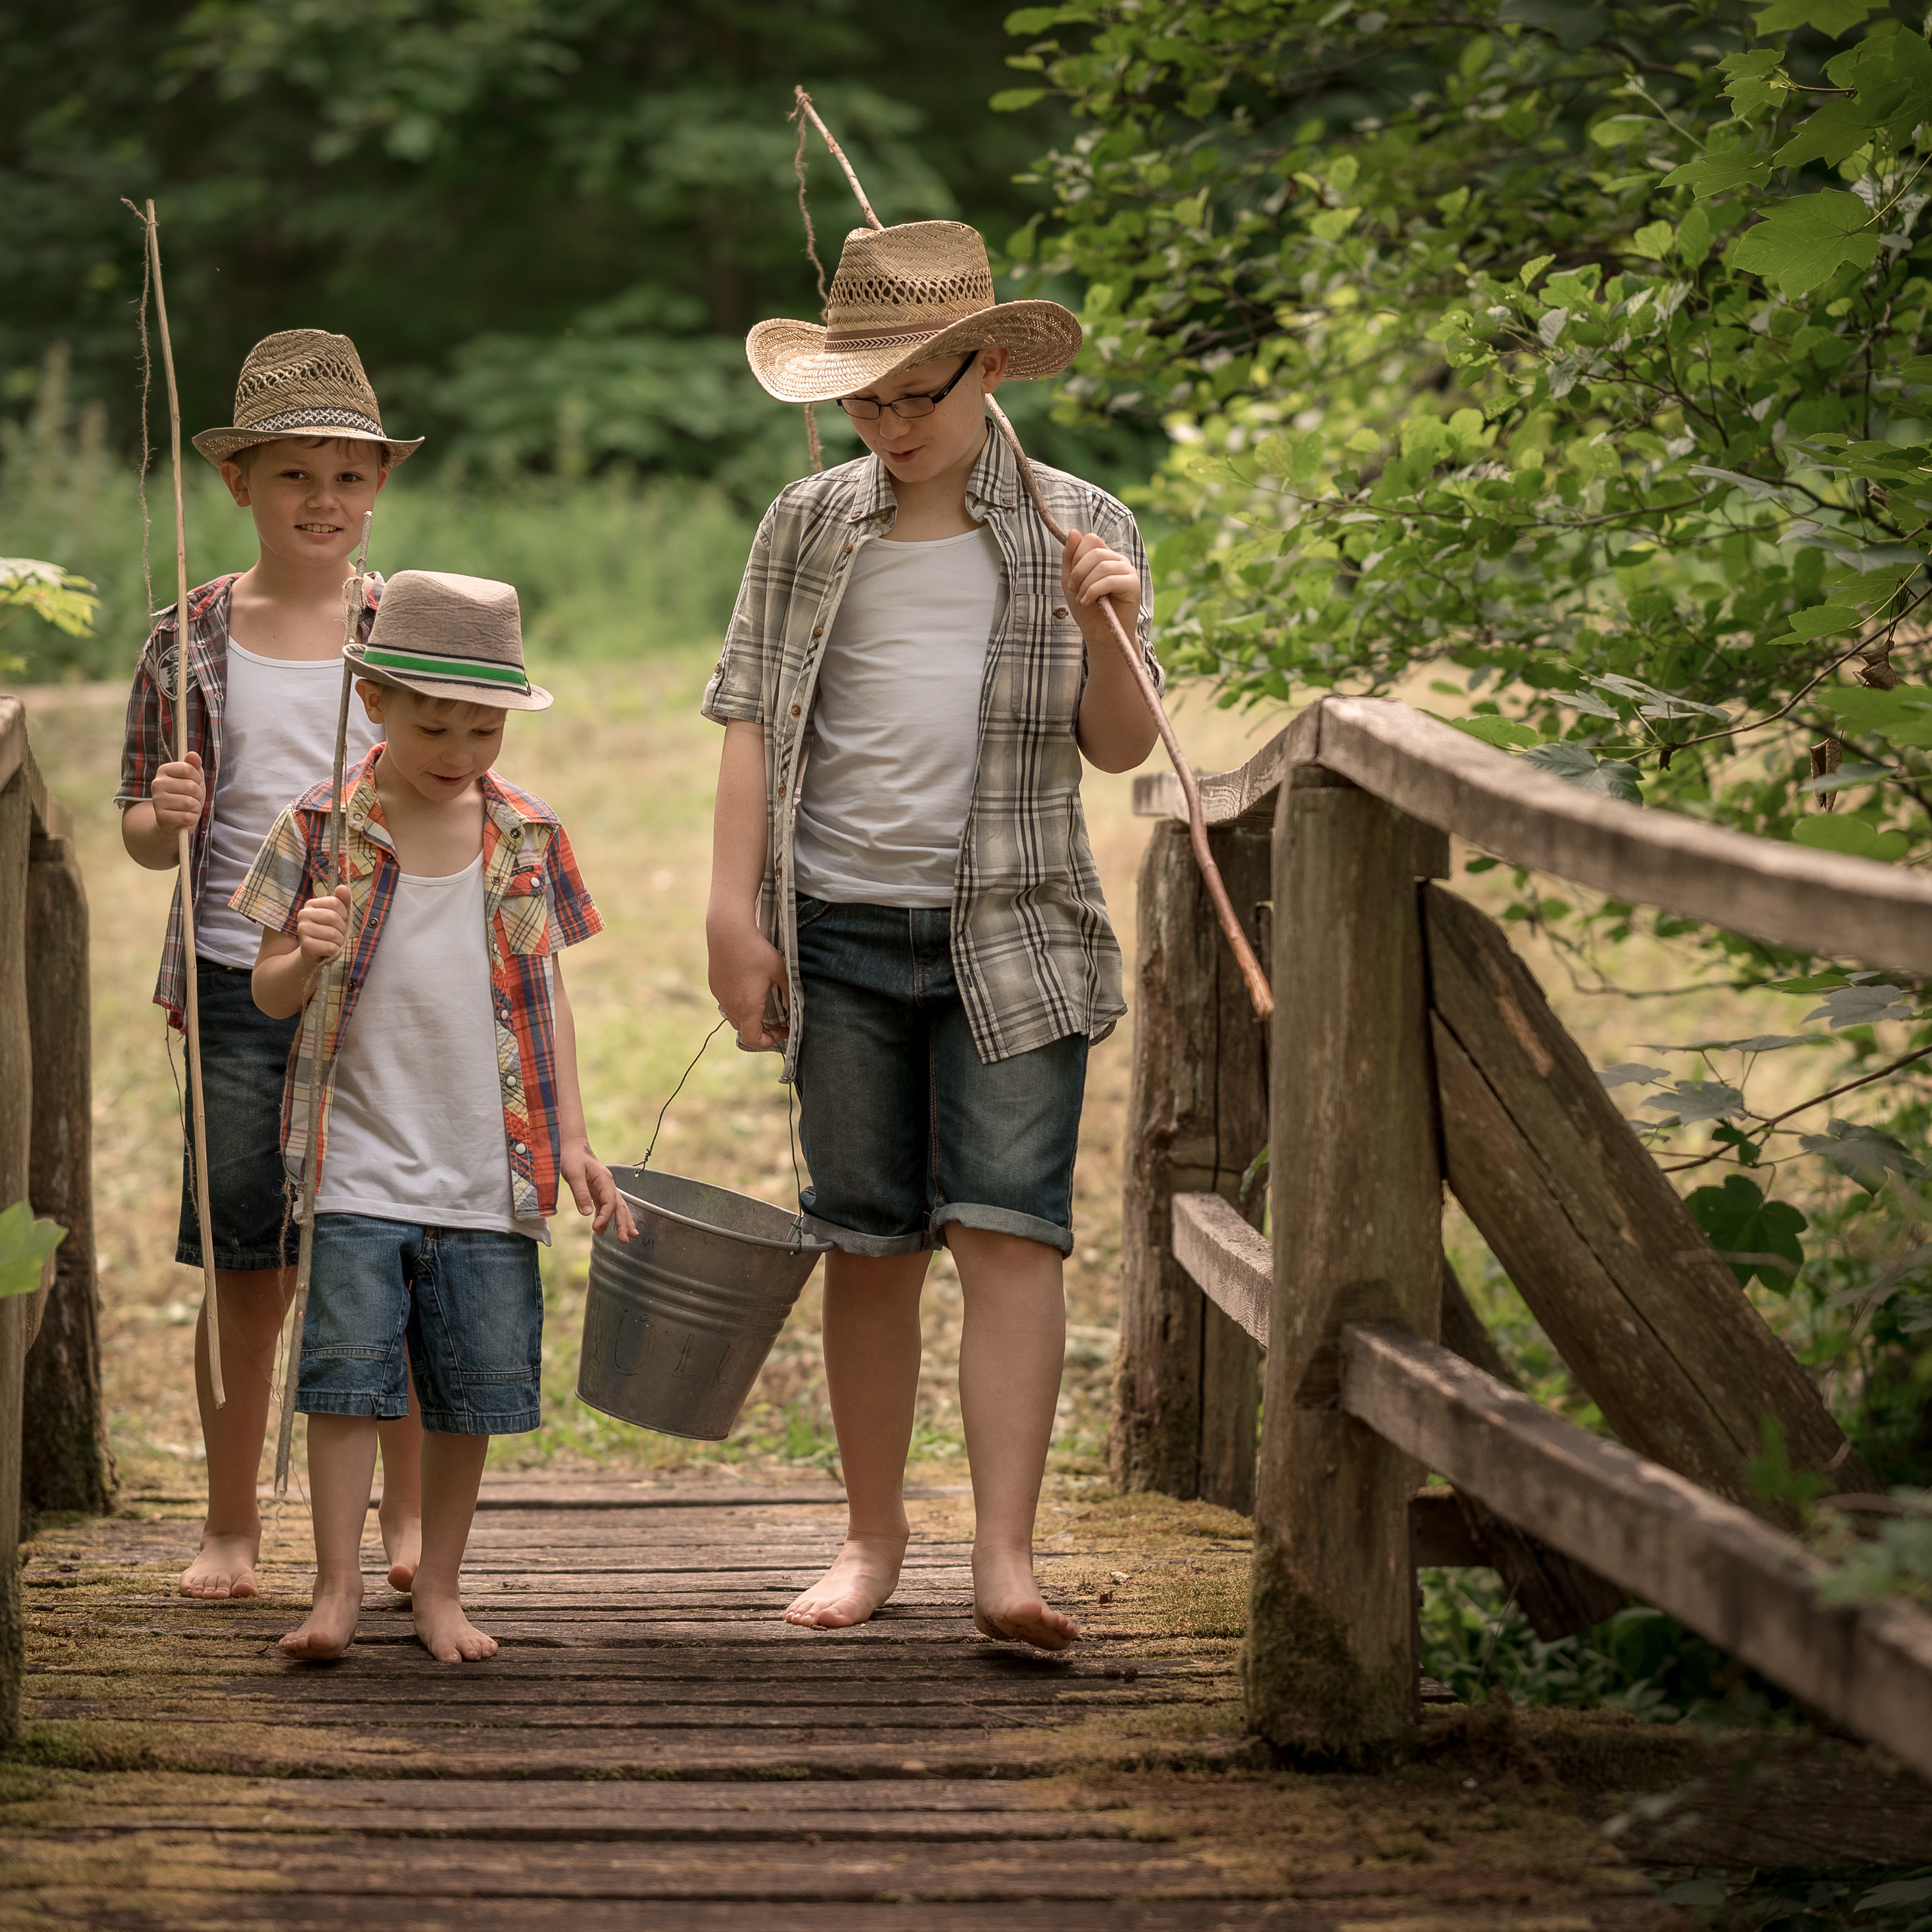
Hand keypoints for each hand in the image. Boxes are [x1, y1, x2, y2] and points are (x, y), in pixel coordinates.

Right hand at [150, 753, 206, 835]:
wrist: (173, 820)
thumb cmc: (185, 796)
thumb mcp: (193, 779)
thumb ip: (193, 765)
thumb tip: (193, 754)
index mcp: (163, 770)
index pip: (189, 769)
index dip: (198, 779)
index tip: (194, 783)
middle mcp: (157, 783)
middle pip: (191, 787)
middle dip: (198, 795)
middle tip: (192, 798)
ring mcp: (157, 800)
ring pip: (190, 803)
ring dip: (196, 808)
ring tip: (188, 808)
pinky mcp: (161, 817)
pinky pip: (188, 817)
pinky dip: (192, 819)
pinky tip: (185, 818)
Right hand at [296, 883, 350, 963]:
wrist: (315, 955)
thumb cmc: (329, 933)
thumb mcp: (339, 916)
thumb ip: (342, 901)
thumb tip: (343, 887)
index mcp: (311, 904)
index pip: (336, 902)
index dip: (344, 914)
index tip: (340, 921)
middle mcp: (303, 914)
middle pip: (334, 917)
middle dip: (342, 929)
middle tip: (338, 935)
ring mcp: (302, 929)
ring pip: (333, 933)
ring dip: (339, 941)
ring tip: (333, 943)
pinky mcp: (305, 945)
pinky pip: (330, 947)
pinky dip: (335, 951)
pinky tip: (329, 951)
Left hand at [565, 1144, 635, 1240]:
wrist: (571, 1145)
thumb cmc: (572, 1156)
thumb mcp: (574, 1173)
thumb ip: (581, 1192)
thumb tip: (587, 1213)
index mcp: (604, 1180)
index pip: (610, 1202)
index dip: (605, 1216)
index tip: (596, 1228)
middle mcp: (608, 1185)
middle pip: (620, 1206)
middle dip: (624, 1223)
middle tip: (625, 1239)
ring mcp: (604, 1188)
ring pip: (617, 1207)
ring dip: (622, 1222)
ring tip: (627, 1237)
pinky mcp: (597, 1191)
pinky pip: (606, 1206)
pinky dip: (607, 1218)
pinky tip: (604, 1229)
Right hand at [707, 921, 789, 1050]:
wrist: (728, 933)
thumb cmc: (756, 952)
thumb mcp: (779, 971)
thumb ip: (789, 991)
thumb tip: (797, 1004)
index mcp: (748, 1006)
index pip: (753, 1040)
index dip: (767, 1042)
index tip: (781, 1032)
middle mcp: (731, 1006)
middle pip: (745, 1030)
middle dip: (762, 1030)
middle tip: (777, 1020)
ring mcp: (721, 997)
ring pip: (735, 1018)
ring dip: (749, 1017)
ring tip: (762, 1003)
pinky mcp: (715, 987)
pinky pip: (727, 1004)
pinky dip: (738, 1004)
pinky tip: (748, 988)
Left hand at [1061, 530, 1140, 653]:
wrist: (1099, 634)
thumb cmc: (1086, 609)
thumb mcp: (1070, 581)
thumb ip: (1070, 557)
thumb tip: (1073, 531)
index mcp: (1104, 555)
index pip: (1090, 539)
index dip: (1076, 556)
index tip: (1071, 578)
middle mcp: (1118, 559)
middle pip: (1095, 550)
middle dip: (1078, 572)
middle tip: (1073, 590)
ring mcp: (1127, 570)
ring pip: (1102, 565)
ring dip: (1085, 584)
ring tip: (1082, 599)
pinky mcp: (1133, 584)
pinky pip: (1111, 579)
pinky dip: (1094, 591)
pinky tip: (1090, 602)